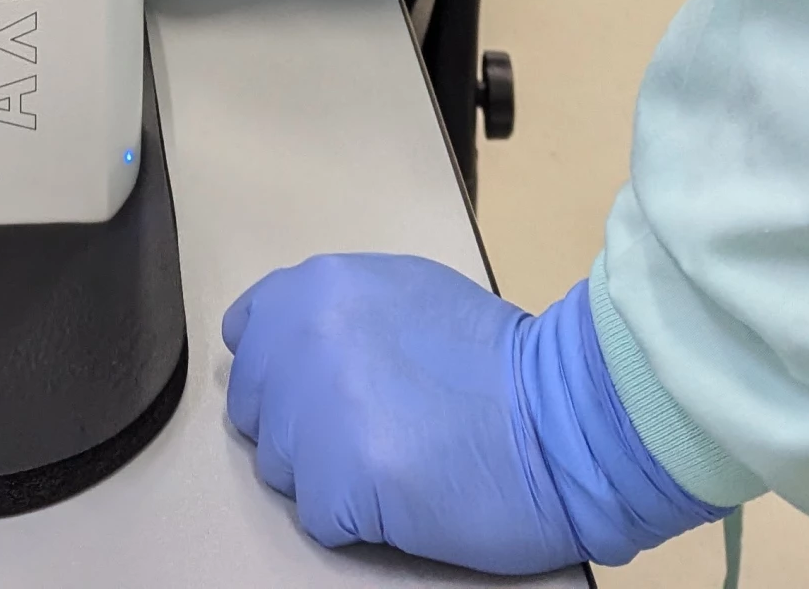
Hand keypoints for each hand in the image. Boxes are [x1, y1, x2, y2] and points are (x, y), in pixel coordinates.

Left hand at [222, 254, 719, 572]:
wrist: (561, 416)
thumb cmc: (494, 358)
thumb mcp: (403, 291)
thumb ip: (336, 310)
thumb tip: (293, 344)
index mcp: (312, 289)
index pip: (247, 337)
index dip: (280, 370)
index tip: (319, 388)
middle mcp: (299, 343)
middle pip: (255, 409)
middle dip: (299, 427)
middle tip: (369, 430)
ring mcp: (314, 415)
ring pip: (281, 468)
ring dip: (328, 474)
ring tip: (397, 458)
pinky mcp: (337, 484)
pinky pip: (318, 518)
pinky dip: (357, 519)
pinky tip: (405, 493)